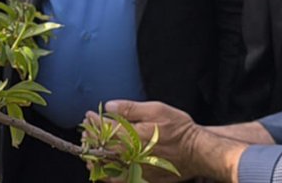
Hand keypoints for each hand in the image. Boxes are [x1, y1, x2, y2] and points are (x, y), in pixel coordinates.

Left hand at [92, 100, 242, 182]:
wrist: (196, 152)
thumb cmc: (179, 129)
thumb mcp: (157, 110)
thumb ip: (131, 108)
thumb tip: (109, 106)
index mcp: (135, 135)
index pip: (106, 128)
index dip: (95, 121)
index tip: (89, 115)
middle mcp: (133, 154)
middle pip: (103, 148)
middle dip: (91, 138)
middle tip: (85, 130)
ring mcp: (137, 169)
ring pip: (107, 165)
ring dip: (94, 156)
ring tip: (89, 148)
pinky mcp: (142, 179)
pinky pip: (118, 180)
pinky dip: (106, 174)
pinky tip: (101, 167)